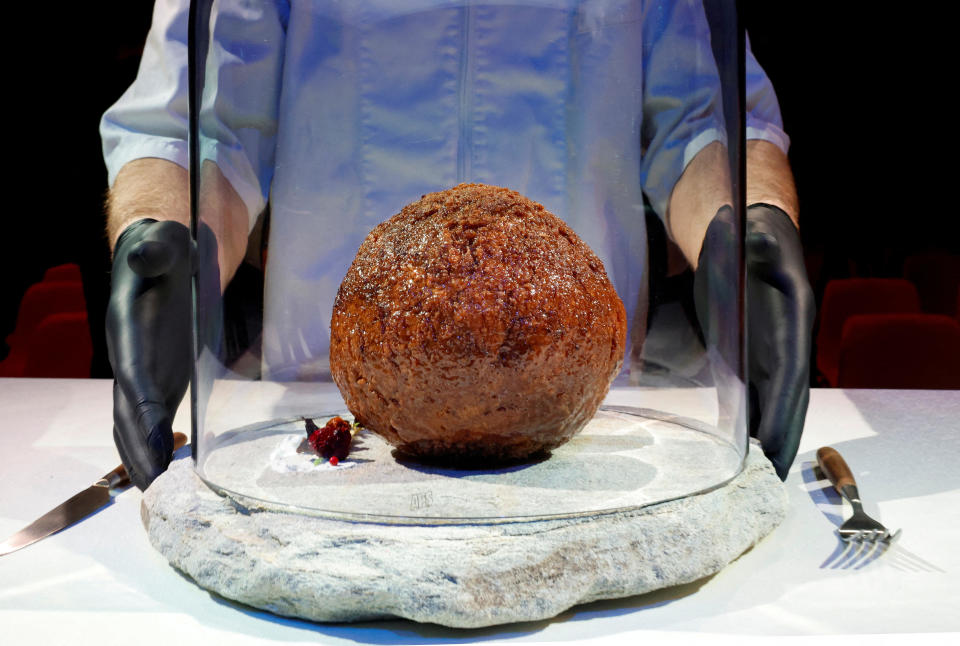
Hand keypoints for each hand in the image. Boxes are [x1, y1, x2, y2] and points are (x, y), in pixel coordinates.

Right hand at [106, 219, 217, 488]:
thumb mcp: (163, 243)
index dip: (140, 410)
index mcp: (126, 331)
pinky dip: (160, 445)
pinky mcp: (159, 378)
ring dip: (146, 457)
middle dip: (140, 450)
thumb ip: (156, 252)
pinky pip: (154, 418)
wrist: (157, 255)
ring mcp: (142, 372)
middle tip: (156, 490)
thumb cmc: (163, 249)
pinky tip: (175, 470)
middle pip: (127, 413)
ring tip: (162, 494)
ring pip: (135, 423)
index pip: (132, 377)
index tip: (154, 441)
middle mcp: (128, 359)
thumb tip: (147, 255)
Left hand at [694, 204, 814, 479]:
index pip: (788, 371)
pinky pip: (760, 391)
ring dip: (771, 435)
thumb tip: (758, 241)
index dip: (782, 408)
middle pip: (788, 395)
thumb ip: (757, 245)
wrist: (748, 233)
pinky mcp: (755, 352)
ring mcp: (773, 348)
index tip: (772, 443)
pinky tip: (747, 446)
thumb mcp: (753, 235)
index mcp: (792, 316)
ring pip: (776, 399)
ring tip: (762, 475)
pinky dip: (757, 419)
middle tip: (771, 478)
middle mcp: (788, 338)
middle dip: (782, 435)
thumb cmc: (749, 234)